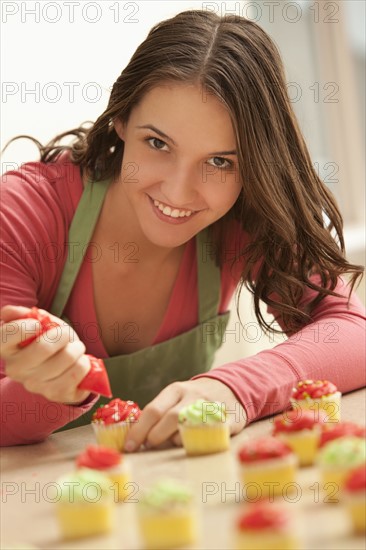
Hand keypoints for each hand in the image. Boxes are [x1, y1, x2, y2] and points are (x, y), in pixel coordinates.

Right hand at [0, 305, 89, 403]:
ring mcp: (35, 385)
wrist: (63, 366)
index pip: (5, 335)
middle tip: (66, 336)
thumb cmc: (47, 340)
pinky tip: (78, 364)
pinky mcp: (55, 394)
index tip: (37, 325)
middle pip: (44, 347)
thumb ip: (25, 314)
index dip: (25, 326)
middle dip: (64, 335)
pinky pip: (79, 371)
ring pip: (67, 357)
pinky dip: (85, 363)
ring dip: (77, 348)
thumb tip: (22, 313)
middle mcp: (16, 370)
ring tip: (74, 350)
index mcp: (6, 349)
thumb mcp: (37, 322)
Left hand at [124, 377, 246, 451]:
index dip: (139, 430)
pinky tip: (196, 443)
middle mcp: (193, 396)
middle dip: (156, 437)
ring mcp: (212, 407)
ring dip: (178, 441)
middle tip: (151, 445)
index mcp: (176, 390)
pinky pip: (212, 435)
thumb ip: (158, 413)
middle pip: (171, 418)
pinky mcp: (229, 419)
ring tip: (176, 441)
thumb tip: (136, 437)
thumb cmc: (193, 399)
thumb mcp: (175, 397)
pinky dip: (201, 443)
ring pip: (190, 428)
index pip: (153, 410)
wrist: (230, 388)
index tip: (130, 446)